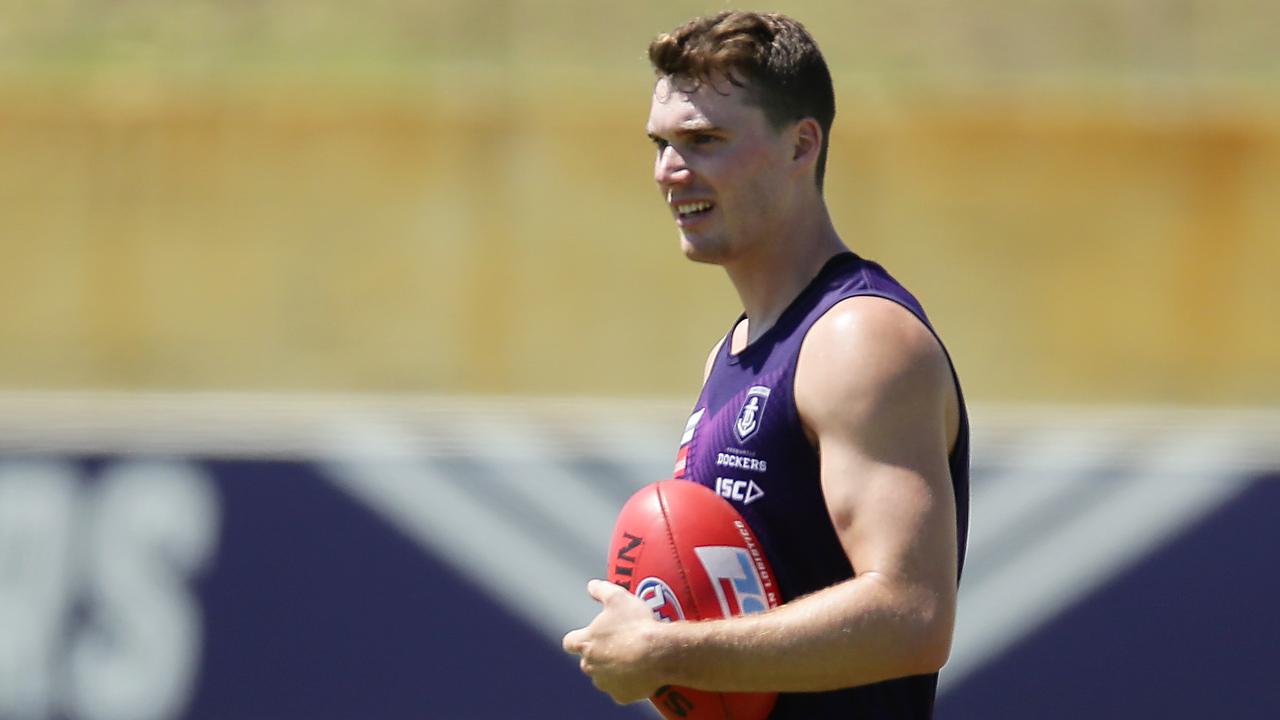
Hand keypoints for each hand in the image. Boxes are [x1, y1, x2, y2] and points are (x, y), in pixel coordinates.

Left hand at [561, 579, 667, 703]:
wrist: (658, 654)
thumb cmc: (636, 625)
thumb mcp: (619, 598)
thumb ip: (602, 590)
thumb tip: (591, 586)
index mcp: (586, 643)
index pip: (570, 642)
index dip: (577, 638)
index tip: (587, 635)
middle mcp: (591, 666)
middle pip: (588, 661)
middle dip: (599, 654)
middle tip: (618, 644)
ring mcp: (606, 683)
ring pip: (604, 677)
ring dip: (613, 669)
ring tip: (632, 657)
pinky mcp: (622, 695)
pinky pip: (622, 690)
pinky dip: (629, 683)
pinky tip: (641, 671)